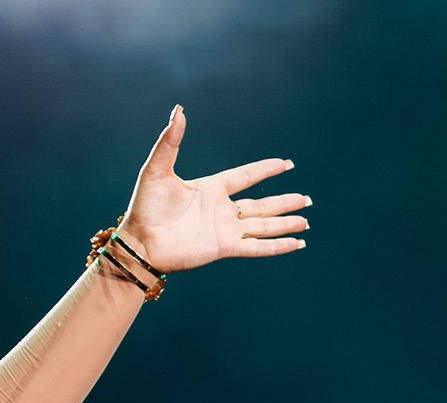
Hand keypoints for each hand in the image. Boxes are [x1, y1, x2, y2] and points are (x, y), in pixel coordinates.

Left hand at [119, 105, 310, 272]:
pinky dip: (276, 246)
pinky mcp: (223, 248)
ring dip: (285, 223)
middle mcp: (221, 210)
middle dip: (284, 202)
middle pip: (261, 205)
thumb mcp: (157, 170)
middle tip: (307, 199)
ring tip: (306, 221)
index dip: (265, 169)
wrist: (139, 242)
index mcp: (210, 189)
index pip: (245, 176)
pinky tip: (295, 245)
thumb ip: (170, 142)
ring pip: (263, 225)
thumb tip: (178, 111)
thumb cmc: (144, 207)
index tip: (286, 163)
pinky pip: (256, 246)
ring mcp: (224, 230)